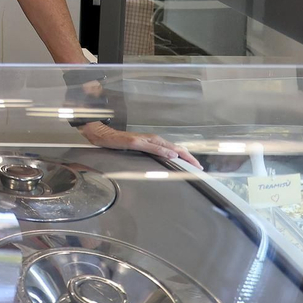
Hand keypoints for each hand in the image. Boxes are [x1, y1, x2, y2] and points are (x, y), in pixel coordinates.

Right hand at [78, 121, 199, 167]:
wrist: (102, 136)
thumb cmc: (119, 143)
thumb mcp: (137, 150)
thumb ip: (149, 154)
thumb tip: (163, 162)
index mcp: (153, 142)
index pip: (174, 149)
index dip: (186, 157)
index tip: (197, 166)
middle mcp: (152, 139)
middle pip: (175, 148)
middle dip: (188, 157)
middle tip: (200, 167)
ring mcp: (144, 140)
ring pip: (167, 147)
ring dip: (180, 154)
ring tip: (191, 162)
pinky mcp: (135, 142)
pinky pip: (152, 147)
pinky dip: (163, 151)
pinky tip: (170, 155)